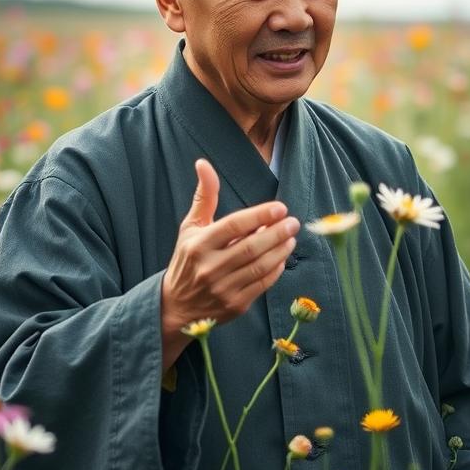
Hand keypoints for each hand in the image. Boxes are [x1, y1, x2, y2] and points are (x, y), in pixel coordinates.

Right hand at [160, 158, 297, 369]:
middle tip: (293, 222)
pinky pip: (262, 285)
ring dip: (281, 250)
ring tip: (291, 238)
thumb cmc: (187, 259)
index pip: (234, 226)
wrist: (176, 306)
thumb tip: (203, 163)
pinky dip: (276, 270)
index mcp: (199, 244)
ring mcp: (223, 289)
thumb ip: (204, 196)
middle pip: (251, 247)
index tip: (281, 208)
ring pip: (260, 266)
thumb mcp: (190, 227)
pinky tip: (282, 257)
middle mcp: (210, 267)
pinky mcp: (235, 305)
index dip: (260, 215)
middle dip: (277, 233)